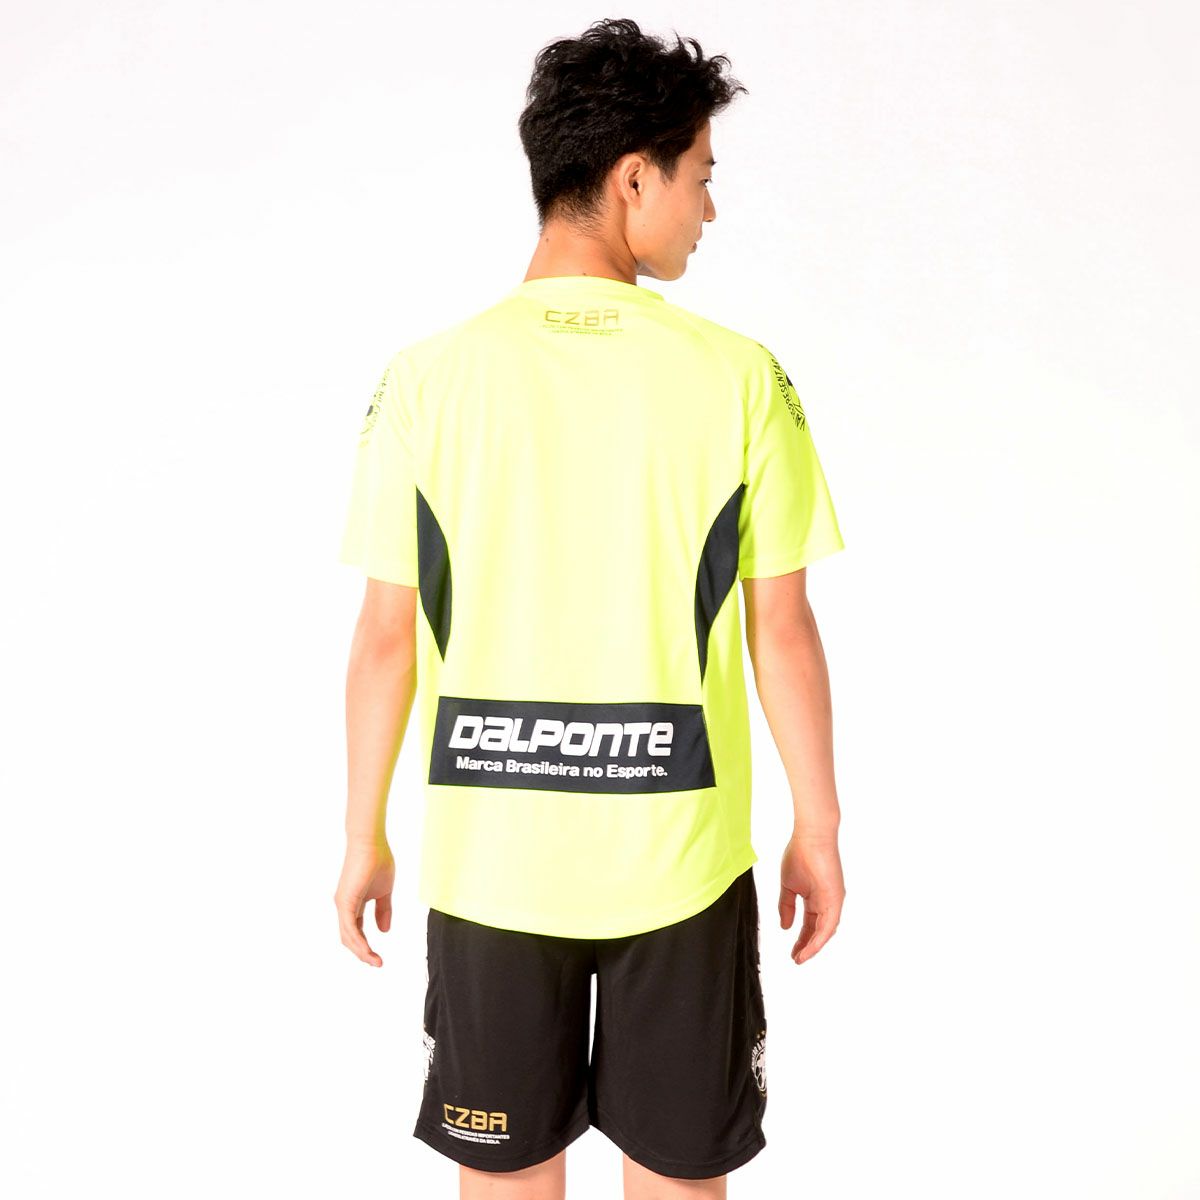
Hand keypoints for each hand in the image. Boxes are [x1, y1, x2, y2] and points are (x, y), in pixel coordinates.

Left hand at [334, 840, 395, 966]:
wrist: (372, 843)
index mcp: (353, 904)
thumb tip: (384, 931)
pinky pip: (349, 928)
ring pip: (348, 936)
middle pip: (350, 938)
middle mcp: (344, 906)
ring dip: (361, 952)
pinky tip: (367, 950)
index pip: (356, 931)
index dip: (366, 945)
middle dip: (363, 953)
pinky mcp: (345, 901)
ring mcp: (343, 904)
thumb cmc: (378, 861)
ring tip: (375, 962)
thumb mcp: (384, 891)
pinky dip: (358, 941)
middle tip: (377, 963)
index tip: (379, 958)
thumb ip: (384, 910)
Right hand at [779, 831, 844, 963]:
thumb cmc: (799, 854)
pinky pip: (829, 924)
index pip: (809, 924)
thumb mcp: (788, 885)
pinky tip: (810, 947)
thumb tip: (785, 927)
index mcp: (816, 898)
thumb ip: (786, 906)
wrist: (809, 836)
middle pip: (818, 931)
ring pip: (825, 931)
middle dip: (807, 946)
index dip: (801, 939)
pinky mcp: (836, 898)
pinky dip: (820, 938)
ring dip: (813, 946)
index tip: (792, 952)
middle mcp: (828, 902)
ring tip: (801, 958)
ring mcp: (833, 900)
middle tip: (796, 959)